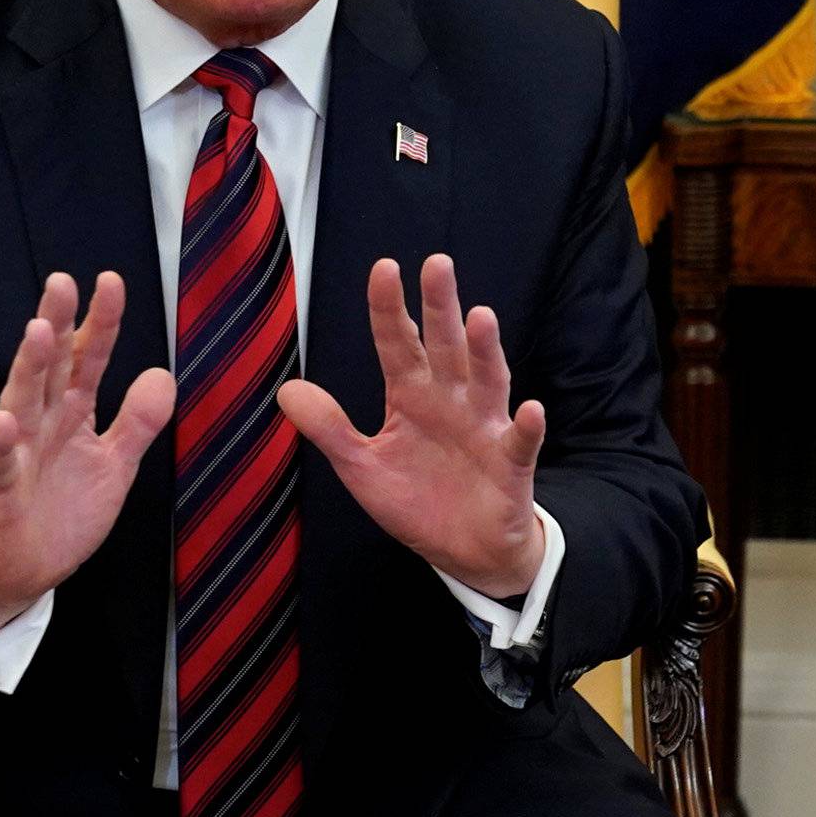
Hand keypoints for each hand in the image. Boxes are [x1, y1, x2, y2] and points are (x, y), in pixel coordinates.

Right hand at [0, 272, 176, 636]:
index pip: (85, 359)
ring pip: (22, 402)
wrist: (24, 569)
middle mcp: (41, 423)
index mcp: (71, 413)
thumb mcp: (115, 466)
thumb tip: (162, 373)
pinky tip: (5, 422)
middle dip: (57, 324)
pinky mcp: (0, 491)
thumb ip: (138, 422)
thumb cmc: (63, 512)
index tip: (110, 282)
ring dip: (29, 368)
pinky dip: (1, 444)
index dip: (99, 323)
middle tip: (61, 283)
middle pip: (50, 366)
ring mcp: (17, 453)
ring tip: (39, 331)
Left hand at [276, 255, 545, 599]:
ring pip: (487, 380)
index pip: (398, 343)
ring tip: (480, 318)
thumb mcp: (360, 467)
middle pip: (445, 346)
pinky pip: (520, 442)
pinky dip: (526, 426)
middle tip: (437, 265)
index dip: (389, 309)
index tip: (384, 268)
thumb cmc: (416, 500)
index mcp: (411, 396)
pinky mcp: (510, 464)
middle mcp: (451, 400)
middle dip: (441, 307)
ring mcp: (484, 428)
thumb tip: (287, 390)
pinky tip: (528, 408)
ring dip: (485, 351)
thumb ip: (329, 429)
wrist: (462, 551)